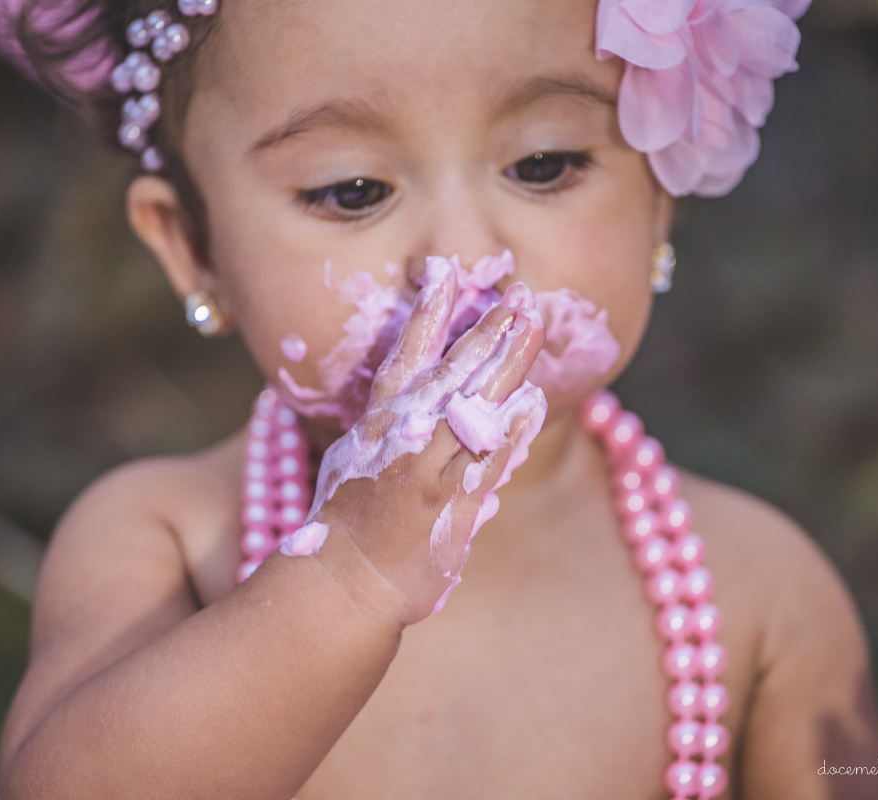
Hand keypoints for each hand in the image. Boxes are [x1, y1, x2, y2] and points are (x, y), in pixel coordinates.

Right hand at [307, 260, 546, 623]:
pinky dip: (510, 432)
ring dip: (505, 365)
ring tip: (531, 326)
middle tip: (516, 293)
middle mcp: (402, 441)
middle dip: (485, 331)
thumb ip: (387, 420)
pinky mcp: (450, 508)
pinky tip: (534, 402)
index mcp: (377, 423)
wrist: (344, 584)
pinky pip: (487, 463)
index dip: (426, 313)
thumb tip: (411, 389)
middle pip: (450, 374)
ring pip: (473, 408)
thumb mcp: (355, 456)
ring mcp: (428, 473)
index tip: (444, 273)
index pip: (404, 356)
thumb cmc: (346, 522)